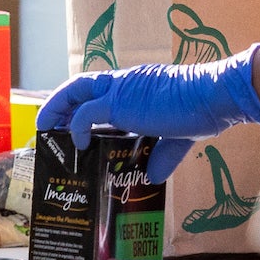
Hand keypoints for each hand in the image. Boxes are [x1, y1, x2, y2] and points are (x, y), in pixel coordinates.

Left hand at [38, 51, 259, 182]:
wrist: (213, 96)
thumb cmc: (201, 110)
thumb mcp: (178, 137)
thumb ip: (163, 155)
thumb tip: (153, 177)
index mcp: (136, 87)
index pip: (100, 90)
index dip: (82, 103)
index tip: (69, 121)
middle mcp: (124, 83)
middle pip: (79, 85)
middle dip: (59, 103)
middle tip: (46, 125)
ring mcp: (121, 90)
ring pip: (75, 91)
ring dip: (56, 110)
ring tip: (47, 131)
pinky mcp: (120, 102)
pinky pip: (85, 114)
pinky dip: (76, 127)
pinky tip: (78, 144)